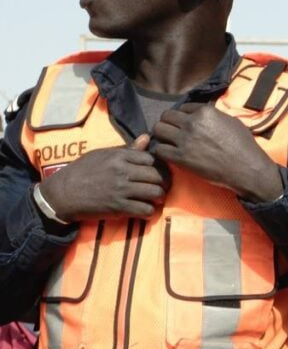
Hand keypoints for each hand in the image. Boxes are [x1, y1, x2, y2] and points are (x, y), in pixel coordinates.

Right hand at [37, 134, 165, 220]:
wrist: (62, 193)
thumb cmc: (82, 171)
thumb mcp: (103, 155)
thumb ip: (128, 149)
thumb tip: (147, 137)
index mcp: (119, 156)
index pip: (153, 159)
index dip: (159, 167)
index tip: (158, 173)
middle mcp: (123, 172)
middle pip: (158, 176)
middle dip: (164, 183)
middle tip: (161, 187)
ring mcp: (121, 190)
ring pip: (156, 193)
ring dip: (158, 197)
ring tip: (154, 198)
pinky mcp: (118, 207)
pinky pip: (146, 210)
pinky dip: (149, 211)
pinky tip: (144, 209)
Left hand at [150, 103, 281, 201]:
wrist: (246, 168)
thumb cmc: (244, 145)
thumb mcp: (231, 121)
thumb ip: (213, 115)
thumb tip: (202, 115)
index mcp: (205, 112)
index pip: (182, 107)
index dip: (183, 116)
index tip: (186, 124)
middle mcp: (192, 123)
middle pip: (166, 116)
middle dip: (169, 123)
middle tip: (173, 132)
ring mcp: (185, 140)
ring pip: (158, 130)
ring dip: (162, 135)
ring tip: (169, 141)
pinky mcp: (181, 157)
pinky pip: (159, 149)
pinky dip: (162, 150)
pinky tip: (170, 153)